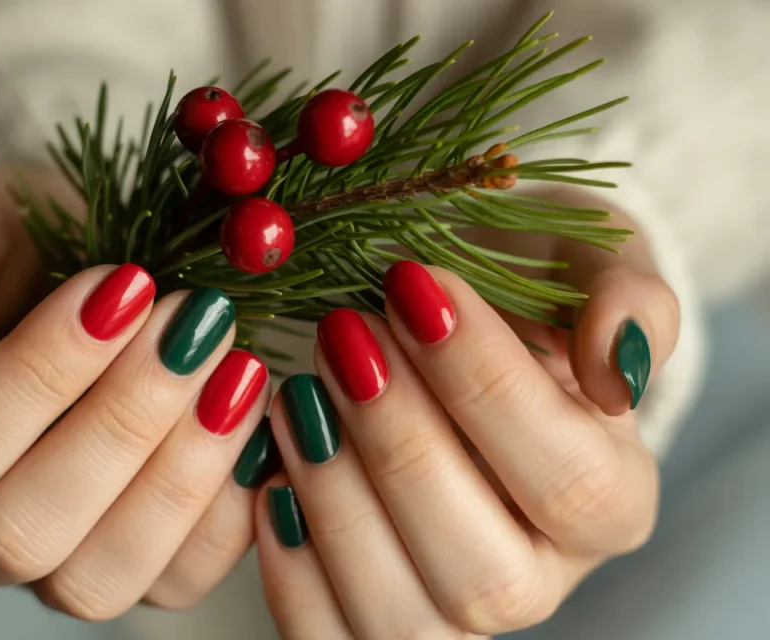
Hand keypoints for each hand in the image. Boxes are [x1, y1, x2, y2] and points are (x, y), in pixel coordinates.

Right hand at [0, 166, 276, 619]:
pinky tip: (258, 413)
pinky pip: (186, 576)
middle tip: (195, 321)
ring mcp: (60, 563)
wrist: (109, 275)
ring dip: (182, 469)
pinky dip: (232, 500)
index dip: (39, 373)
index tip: (125, 284)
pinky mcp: (149, 573)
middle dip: (123, 420)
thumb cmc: (24, 247)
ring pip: (100, 578)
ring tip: (237, 368)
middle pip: (22, 531)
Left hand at [256, 202, 678, 637]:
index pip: (568, 479)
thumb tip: (616, 366)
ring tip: (299, 398)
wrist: (445, 321)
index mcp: (612, 501)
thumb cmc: (517, 293)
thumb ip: (625, 300)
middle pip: (483, 574)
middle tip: (344, 334)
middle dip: (400, 446)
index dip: (484, 384)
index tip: (414, 284)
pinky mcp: (369, 615)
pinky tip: (272, 477)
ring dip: (336, 502)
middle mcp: (540, 578)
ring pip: (401, 618)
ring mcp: (451, 612)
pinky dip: (289, 566)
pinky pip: (327, 637)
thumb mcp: (587, 264)